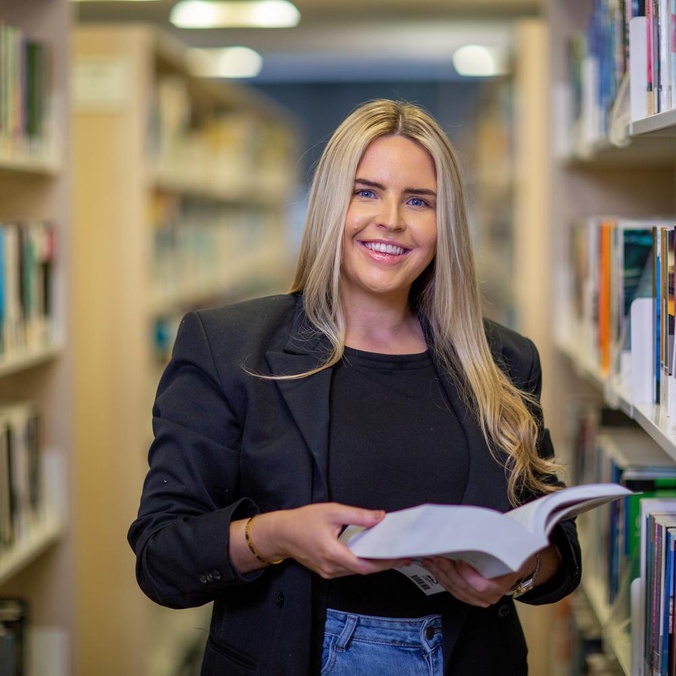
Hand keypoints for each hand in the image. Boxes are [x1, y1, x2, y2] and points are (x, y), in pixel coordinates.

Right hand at [234, 503, 409, 578]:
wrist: (281, 534)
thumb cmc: (302, 521)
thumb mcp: (332, 511)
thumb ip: (358, 515)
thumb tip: (379, 517)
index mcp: (332, 552)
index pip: (365, 565)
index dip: (384, 563)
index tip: (400, 557)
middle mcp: (330, 567)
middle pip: (363, 569)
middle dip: (383, 563)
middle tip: (402, 554)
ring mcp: (328, 572)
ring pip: (356, 571)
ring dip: (373, 564)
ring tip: (390, 553)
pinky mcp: (326, 571)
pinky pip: (348, 569)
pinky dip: (361, 563)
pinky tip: (370, 554)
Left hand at [420, 553, 539, 607]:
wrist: (513, 564)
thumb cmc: (508, 554)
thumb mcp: (505, 547)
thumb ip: (491, 543)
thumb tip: (474, 530)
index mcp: (500, 585)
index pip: (480, 587)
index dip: (466, 575)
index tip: (458, 560)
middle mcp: (490, 596)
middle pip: (463, 588)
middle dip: (447, 571)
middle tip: (436, 557)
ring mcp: (479, 599)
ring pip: (456, 590)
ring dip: (440, 574)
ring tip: (430, 561)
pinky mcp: (470, 597)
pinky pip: (454, 590)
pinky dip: (443, 579)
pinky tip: (434, 568)